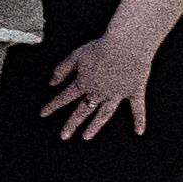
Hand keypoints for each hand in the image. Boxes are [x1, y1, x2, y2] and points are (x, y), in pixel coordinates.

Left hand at [41, 26, 165, 142]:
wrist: (127, 45)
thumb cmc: (100, 47)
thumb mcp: (75, 55)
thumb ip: (62, 69)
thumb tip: (51, 83)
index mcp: (84, 83)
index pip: (64, 98)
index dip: (52, 106)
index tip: (42, 114)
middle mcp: (99, 93)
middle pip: (82, 111)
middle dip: (71, 124)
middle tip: (63, 136)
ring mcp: (117, 94)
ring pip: (104, 114)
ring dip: (95, 126)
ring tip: (86, 137)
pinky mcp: (134, 91)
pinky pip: (137, 108)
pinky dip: (139, 120)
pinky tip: (139, 132)